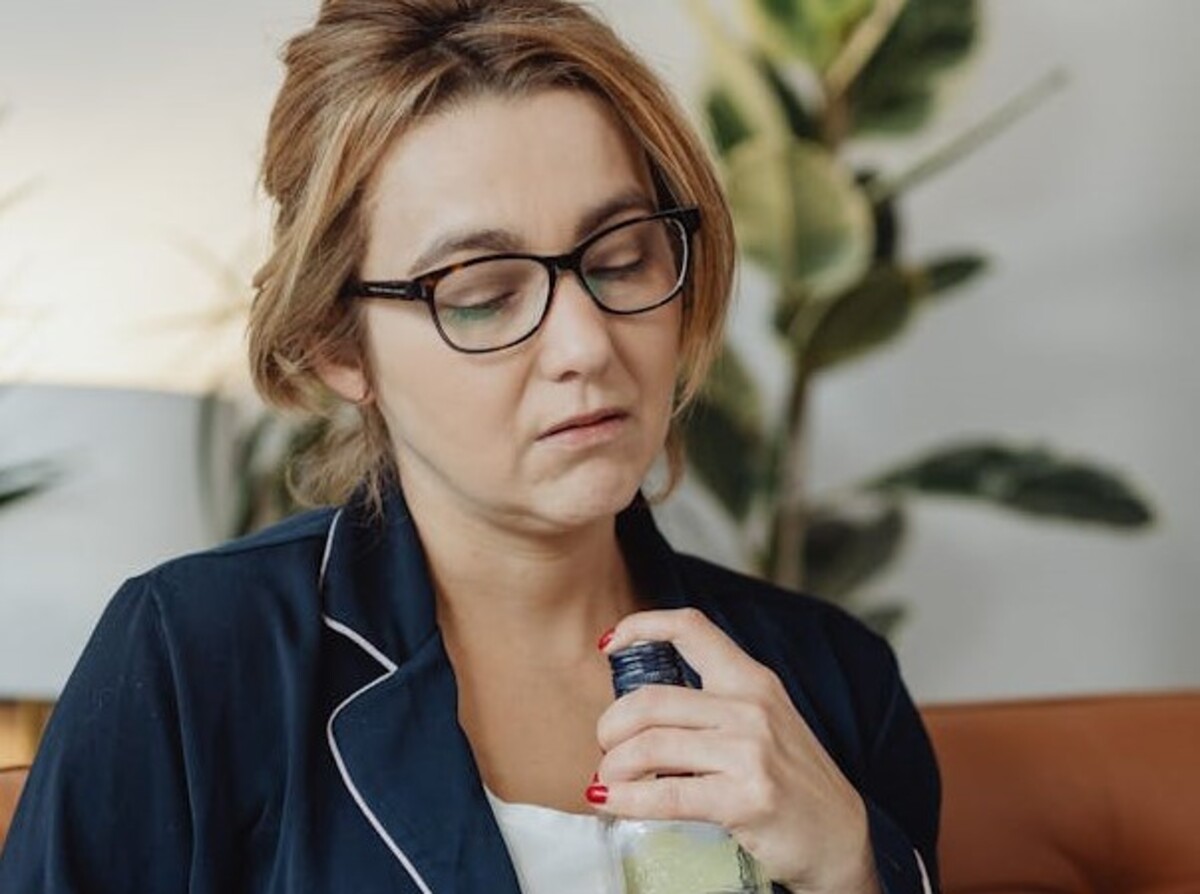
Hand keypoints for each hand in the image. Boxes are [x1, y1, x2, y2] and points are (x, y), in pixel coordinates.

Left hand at [592, 608, 879, 893]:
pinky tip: (609, 802)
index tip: (607, 644)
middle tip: (605, 747)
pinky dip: (626, 799)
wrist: (840, 838)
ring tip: (607, 780)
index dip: (641, 626)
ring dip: (614, 765)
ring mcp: (751, 752)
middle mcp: (751, 707)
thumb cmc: (790, 779)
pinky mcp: (747, 798)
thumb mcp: (761, 722)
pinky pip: (666, 795)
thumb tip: (636, 708)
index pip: (691, 627)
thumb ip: (711, 705)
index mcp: (752, 679)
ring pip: (651, 746)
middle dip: (611, 726)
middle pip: (650, 699)